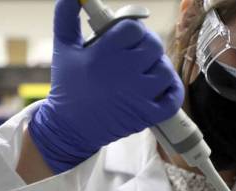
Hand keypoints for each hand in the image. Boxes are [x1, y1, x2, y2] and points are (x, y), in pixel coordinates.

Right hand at [29, 0, 183, 172]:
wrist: (69, 128)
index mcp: (105, 53)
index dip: (132, 30)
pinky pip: (172, 99)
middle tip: (136, 54)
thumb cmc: (68, 87)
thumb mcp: (63, 49)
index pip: (133, 28)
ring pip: (165, 70)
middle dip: (147, 46)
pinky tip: (161, 87)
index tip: (125, 38)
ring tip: (144, 72)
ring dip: (158, 68)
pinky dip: (172, 91)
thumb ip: (66, 17)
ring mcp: (137, 95)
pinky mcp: (145, 115)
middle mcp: (123, 72)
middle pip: (154, 45)